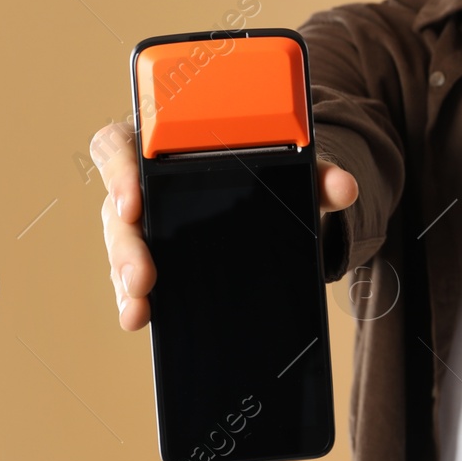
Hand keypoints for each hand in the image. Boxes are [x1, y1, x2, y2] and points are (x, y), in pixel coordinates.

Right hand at [90, 121, 360, 330]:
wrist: (267, 193)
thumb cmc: (261, 168)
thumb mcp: (289, 167)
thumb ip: (316, 173)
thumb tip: (345, 187)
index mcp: (162, 143)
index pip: (120, 143)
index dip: (116, 169)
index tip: (132, 201)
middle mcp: (142, 181)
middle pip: (117, 208)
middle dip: (126, 246)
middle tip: (143, 277)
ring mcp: (143, 221)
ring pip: (121, 246)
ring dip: (125, 278)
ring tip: (140, 307)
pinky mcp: (150, 254)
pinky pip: (131, 275)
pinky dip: (133, 297)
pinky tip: (140, 317)